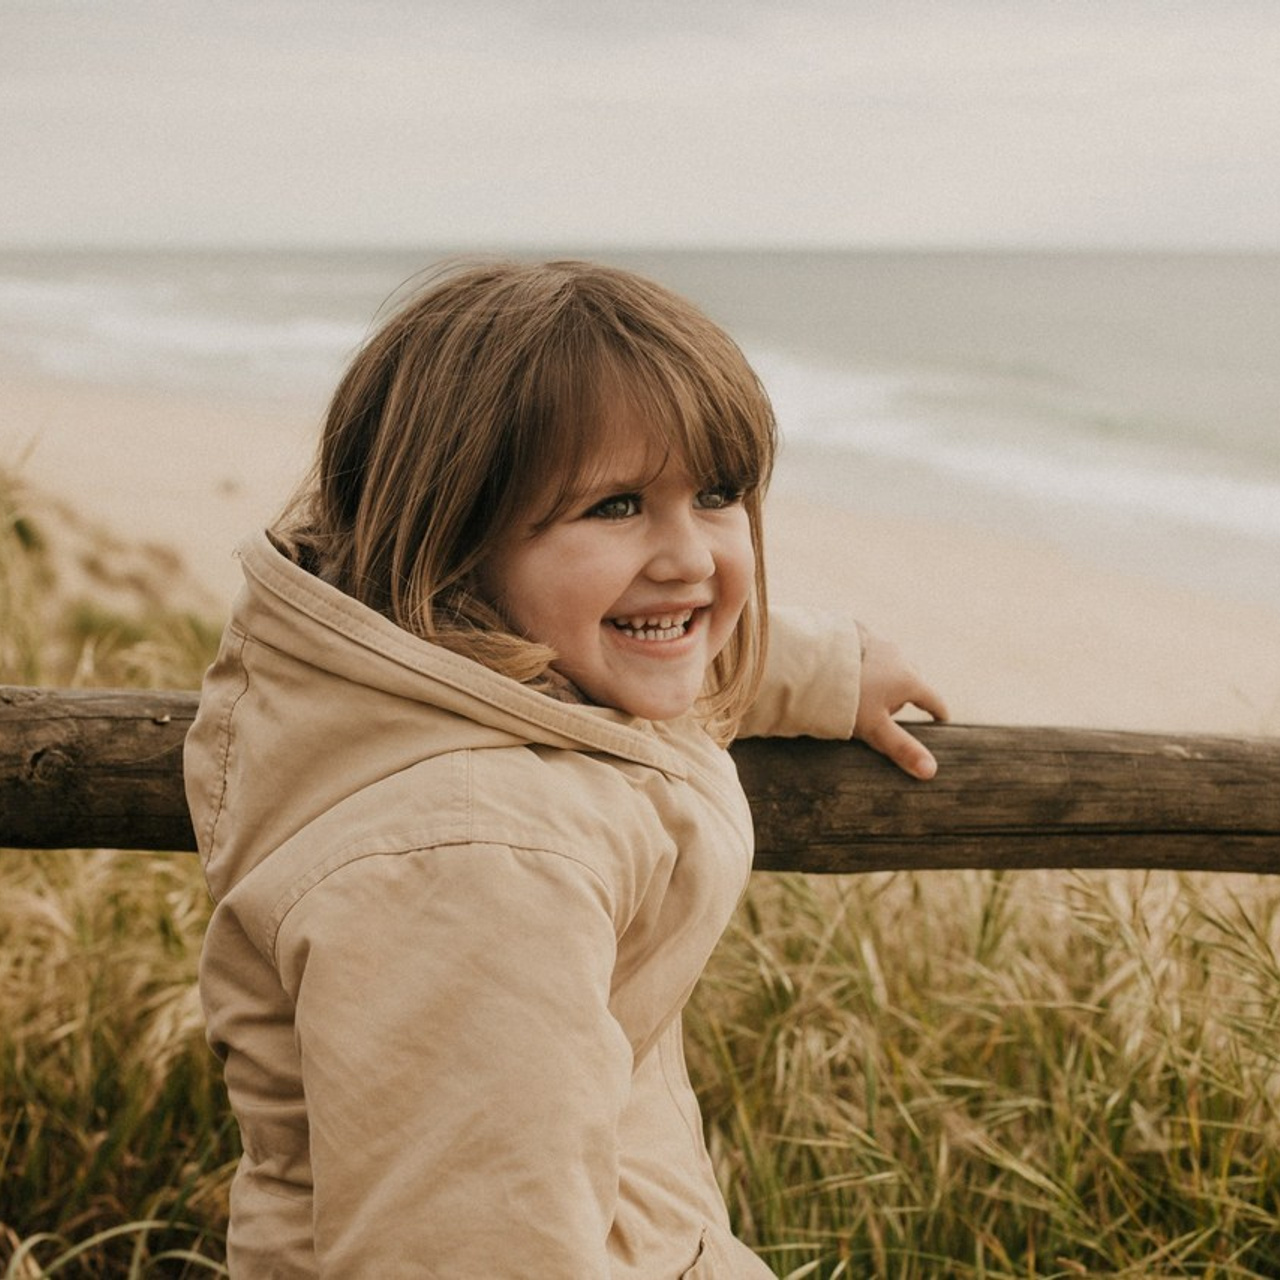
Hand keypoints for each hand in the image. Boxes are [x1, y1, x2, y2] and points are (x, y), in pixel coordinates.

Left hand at [853, 625, 948, 780]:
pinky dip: (867, 664)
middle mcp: (898, 657)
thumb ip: (902, 748)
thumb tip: (931, 771)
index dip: (938, 712)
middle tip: (891, 713)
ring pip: (890, 664)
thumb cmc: (847, 697)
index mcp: (908, 679)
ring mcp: (878, 643)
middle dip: (907, 695)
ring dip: (886, 677)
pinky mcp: (856, 635)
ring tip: (866, 693)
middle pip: (912, 679)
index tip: (941, 720)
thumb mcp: (874, 727)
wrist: (813, 661)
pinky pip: (869, 652)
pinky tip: (852, 672)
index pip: (932, 699)